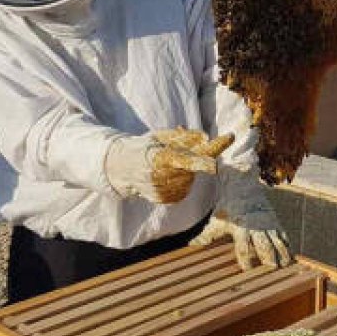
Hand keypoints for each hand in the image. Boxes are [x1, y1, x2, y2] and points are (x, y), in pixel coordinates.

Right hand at [105, 129, 230, 204]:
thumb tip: (207, 138)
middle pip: (191, 170)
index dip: (200, 162)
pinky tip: (166, 177)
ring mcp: (160, 191)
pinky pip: (184, 190)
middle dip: (194, 160)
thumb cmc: (146, 147)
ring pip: (190, 180)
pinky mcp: (163, 200)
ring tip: (166, 166)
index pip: (182, 160)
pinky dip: (181, 182)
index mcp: (158, 157)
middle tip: (178, 154)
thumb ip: (186, 136)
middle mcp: (158, 176)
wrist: (121, 168)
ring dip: (186, 172)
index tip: (215, 165)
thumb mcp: (162, 135)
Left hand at [192, 164, 291, 270]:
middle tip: (271, 269)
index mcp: (241, 226)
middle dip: (268, 257)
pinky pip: (282, 233)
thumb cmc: (226, 205)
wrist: (242, 184)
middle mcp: (256, 225)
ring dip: (280, 253)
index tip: (247, 269)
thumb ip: (207, 233)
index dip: (245, 259)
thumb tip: (192, 244)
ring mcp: (267, 222)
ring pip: (276, 240)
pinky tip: (289, 254)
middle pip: (264, 244)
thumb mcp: (216, 218)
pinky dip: (286, 244)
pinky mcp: (274, 219)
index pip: (243, 246)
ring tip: (284, 265)